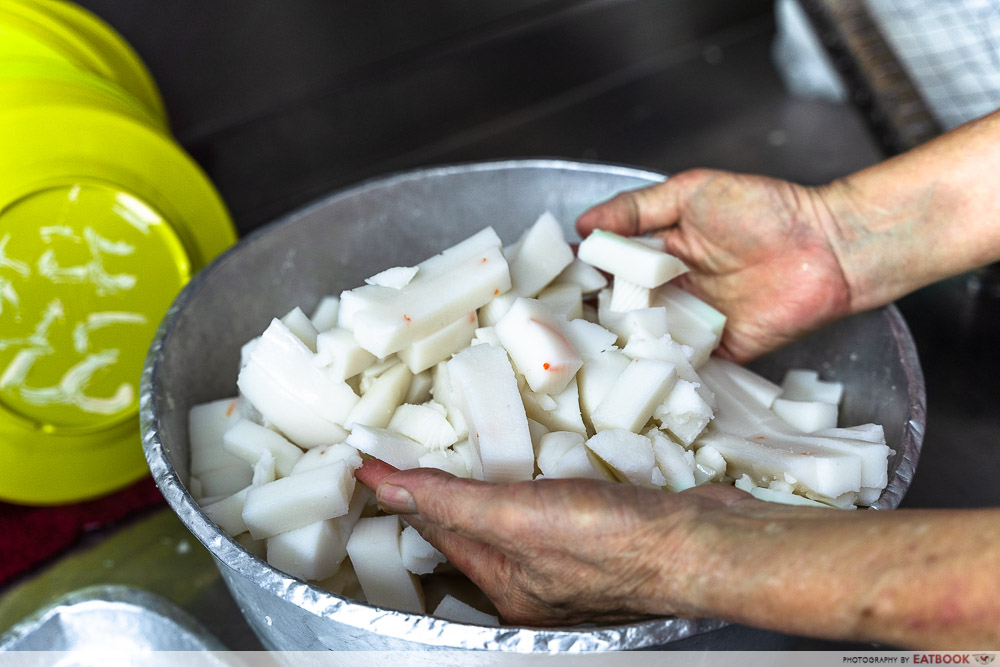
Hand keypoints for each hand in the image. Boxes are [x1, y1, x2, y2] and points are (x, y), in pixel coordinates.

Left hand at [355, 458, 752, 625]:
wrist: (703, 543)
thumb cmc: (615, 543)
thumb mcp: (515, 518)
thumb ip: (451, 502)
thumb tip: (388, 487)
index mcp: (505, 585)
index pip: (438, 529)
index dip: (406, 492)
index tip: (375, 461)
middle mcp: (535, 577)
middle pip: (474, 524)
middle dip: (446, 487)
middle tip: (418, 445)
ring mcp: (573, 555)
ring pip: (516, 510)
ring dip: (495, 476)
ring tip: (470, 442)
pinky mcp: (606, 528)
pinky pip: (556, 499)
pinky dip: (540, 474)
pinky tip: (541, 450)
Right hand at [576, 168, 851, 361]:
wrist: (825, 248)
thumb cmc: (763, 210)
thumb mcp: (689, 192)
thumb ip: (636, 208)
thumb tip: (583, 226)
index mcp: (659, 251)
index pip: (608, 268)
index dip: (581, 277)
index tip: (553, 287)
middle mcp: (669, 290)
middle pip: (618, 308)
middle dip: (591, 317)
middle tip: (559, 326)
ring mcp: (691, 323)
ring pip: (643, 339)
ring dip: (620, 345)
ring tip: (585, 353)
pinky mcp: (716, 353)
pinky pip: (680, 365)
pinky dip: (658, 369)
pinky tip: (632, 373)